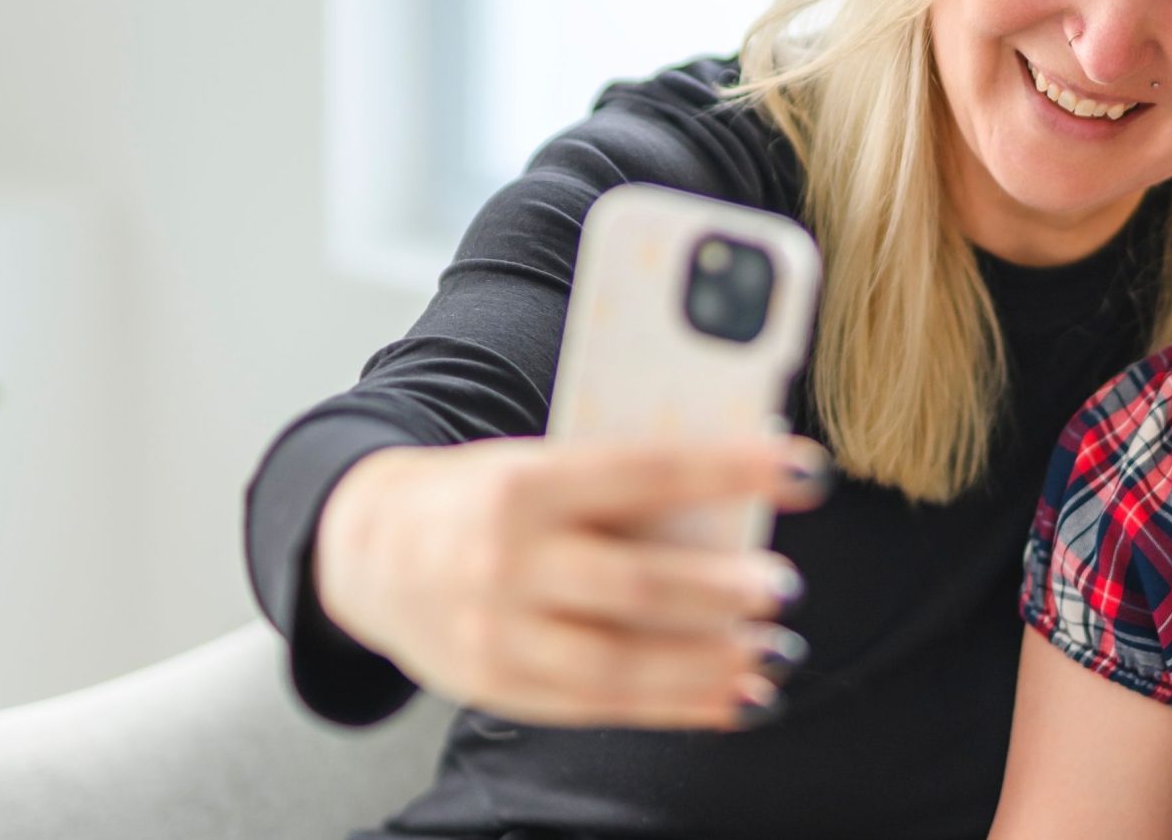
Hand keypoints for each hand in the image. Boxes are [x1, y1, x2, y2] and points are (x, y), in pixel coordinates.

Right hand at [312, 433, 830, 728]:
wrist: (366, 549)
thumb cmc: (482, 496)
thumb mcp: (539, 463)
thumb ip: (620, 487)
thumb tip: (734, 511)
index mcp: (524, 483)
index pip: (648, 474)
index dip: (734, 473)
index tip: (806, 473)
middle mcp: (506, 562)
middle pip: (637, 586)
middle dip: (723, 593)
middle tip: (782, 587)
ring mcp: (499, 635)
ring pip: (622, 664)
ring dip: (710, 665)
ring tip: (770, 652)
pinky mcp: (500, 688)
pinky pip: (601, 707)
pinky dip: (677, 707)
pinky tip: (731, 698)